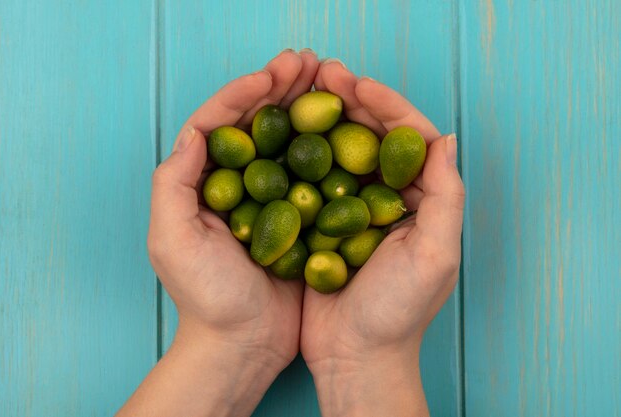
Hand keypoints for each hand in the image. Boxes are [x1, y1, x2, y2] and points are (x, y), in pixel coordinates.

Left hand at [117, 49, 318, 416]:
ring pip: (289, 140)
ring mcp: (270, 197)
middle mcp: (237, 182)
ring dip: (306, 106)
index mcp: (203, 181)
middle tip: (309, 61)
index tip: (272, 75)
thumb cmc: (206, 298)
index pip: (220, 122)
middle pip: (258, 123)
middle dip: (281, 88)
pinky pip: (314, 171)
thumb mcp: (173, 242)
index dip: (245, 92)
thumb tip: (194, 132)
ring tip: (330, 78)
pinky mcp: (299, 214)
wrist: (244, 343)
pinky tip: (347, 126)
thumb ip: (174, 184)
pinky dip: (329, 145)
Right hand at [301, 60, 464, 416]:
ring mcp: (353, 208)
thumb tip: (444, 138)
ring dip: (324, 118)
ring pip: (340, 150)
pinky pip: (312, 177)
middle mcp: (389, 198)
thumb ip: (446, 197)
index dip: (387, 105)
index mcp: (420, 200)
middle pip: (372, 137)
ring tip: (302, 90)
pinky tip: (282, 133)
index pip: (409, 138)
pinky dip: (300, 152)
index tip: (357, 85)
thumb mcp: (434, 256)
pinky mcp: (322, 222)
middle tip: (324, 74)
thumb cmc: (398, 313)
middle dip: (351, 102)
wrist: (354, 356)